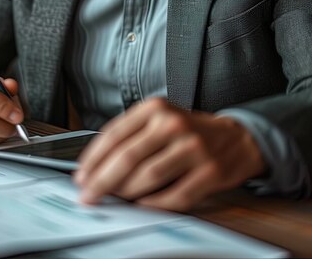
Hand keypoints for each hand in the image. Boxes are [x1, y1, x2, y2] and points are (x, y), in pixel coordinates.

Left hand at [74, 98, 265, 211]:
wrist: (235, 138)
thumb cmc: (188, 131)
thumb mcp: (159, 120)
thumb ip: (131, 136)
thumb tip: (96, 166)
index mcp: (156, 108)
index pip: (115, 134)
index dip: (93, 159)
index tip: (80, 176)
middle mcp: (173, 124)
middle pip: (127, 157)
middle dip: (102, 180)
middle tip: (88, 195)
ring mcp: (193, 148)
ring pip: (147, 178)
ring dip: (125, 193)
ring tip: (114, 200)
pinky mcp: (209, 172)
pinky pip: (174, 196)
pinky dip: (154, 205)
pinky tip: (142, 206)